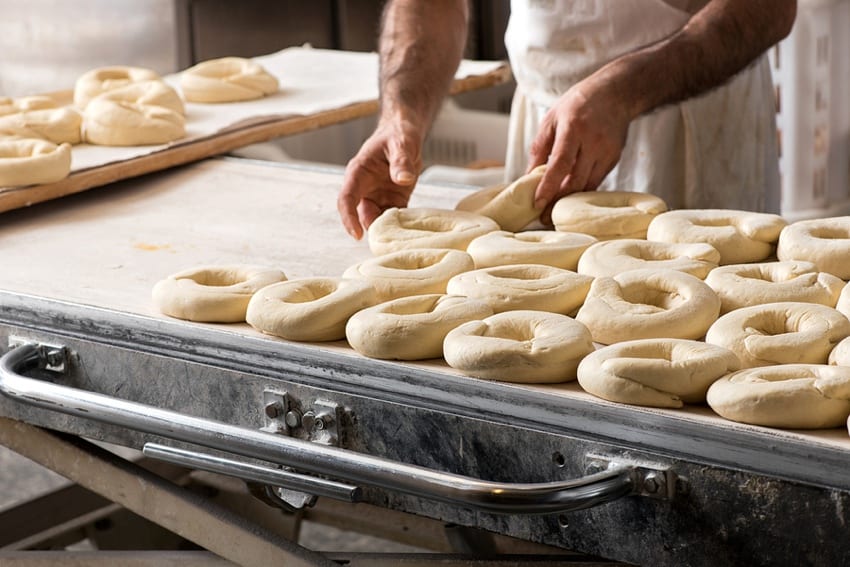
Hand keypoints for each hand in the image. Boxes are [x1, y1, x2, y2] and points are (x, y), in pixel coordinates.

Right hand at [337, 119, 422, 239]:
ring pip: (377, 219)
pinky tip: (410, 232)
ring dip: (387, 230)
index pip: (347, 198)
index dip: (348, 217)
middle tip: (388, 241)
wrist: (405, 134)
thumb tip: (403, 179)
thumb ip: (401, 161)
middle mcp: (364, 187)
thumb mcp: (401, 144)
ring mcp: (378, 195)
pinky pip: (393, 218)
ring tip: (401, 238)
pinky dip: (400, 226)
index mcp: (359, 172)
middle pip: (361, 214)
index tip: (357, 234)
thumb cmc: (397, 134)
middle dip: (372, 229)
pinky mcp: (393, 200)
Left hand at [527, 78, 631, 222]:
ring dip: (570, 201)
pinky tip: (570, 197)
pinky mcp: (614, 159)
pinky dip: (582, 191)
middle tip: (543, 218)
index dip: (549, 186)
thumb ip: (539, 147)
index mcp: (574, 129)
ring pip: (588, 186)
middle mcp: (593, 142)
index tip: (537, 203)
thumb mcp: (552, 118)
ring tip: (554, 212)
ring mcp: (607, 152)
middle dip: (558, 202)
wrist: (616, 93)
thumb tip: (528, 176)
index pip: (560, 164)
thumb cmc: (578, 103)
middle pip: (575, 181)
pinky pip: (596, 181)